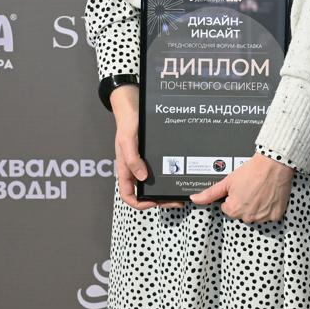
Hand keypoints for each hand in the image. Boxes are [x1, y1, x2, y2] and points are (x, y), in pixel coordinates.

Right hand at [109, 84, 181, 209]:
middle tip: (177, 199)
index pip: (128, 195)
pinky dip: (172, 172)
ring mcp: (146, 162)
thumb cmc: (128, 123)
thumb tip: (142, 178)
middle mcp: (136, 168)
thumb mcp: (127, 141)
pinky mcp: (155, 154)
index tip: (154, 203)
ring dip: (167, 187)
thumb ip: (132, 159)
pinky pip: (163, 167)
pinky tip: (183, 172)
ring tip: (181, 187)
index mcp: (126, 169)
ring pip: (156, 181)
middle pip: (146, 191)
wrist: (134, 105)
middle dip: (161, 198)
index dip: (140, 203)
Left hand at [189, 153, 294, 222]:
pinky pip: (270, 215)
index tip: (241, 188)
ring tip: (261, 190)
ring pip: (256, 214)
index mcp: (233, 210)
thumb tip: (194, 199)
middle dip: (245, 202)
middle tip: (251, 188)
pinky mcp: (276, 214)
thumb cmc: (251, 171)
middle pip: (242, 213)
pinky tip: (269, 195)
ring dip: (258, 206)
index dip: (233, 197)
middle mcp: (247, 217)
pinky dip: (270, 207)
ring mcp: (263, 217)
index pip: (228, 208)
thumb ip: (210, 193)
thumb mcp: (227, 181)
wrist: (273, 164)